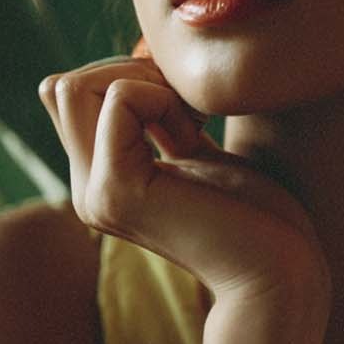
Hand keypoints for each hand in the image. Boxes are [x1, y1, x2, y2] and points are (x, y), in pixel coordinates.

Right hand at [38, 54, 330, 316]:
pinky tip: (194, 133)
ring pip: (74, 87)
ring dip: (144, 82)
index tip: (183, 109)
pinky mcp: (120, 191)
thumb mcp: (194, 153)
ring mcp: (96, 194)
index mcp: (100, 181)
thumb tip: (137, 70)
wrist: (280, 273)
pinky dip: (162, 97)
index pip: (68, 94)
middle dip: (131, 72)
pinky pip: (120, 101)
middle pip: (63, 86)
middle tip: (187, 109)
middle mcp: (86, 190)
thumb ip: (159, 124)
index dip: (126, 78)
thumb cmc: (256, 213)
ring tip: (189, 122)